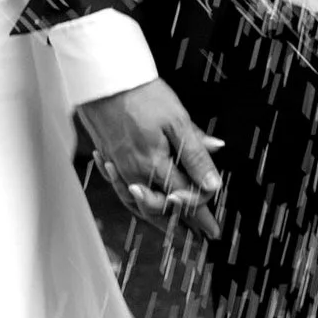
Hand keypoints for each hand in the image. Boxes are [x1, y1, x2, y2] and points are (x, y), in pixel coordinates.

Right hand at [77, 78, 223, 234]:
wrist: (104, 79)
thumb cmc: (142, 95)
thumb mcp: (177, 121)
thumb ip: (195, 154)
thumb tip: (212, 182)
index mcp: (154, 165)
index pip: (184, 198)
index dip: (201, 215)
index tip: (214, 230)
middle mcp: (135, 173)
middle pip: (161, 209)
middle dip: (182, 225)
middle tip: (199, 238)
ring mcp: (119, 168)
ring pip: (140, 205)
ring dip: (159, 219)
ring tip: (173, 231)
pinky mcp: (110, 159)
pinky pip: (124, 192)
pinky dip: (137, 203)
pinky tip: (143, 202)